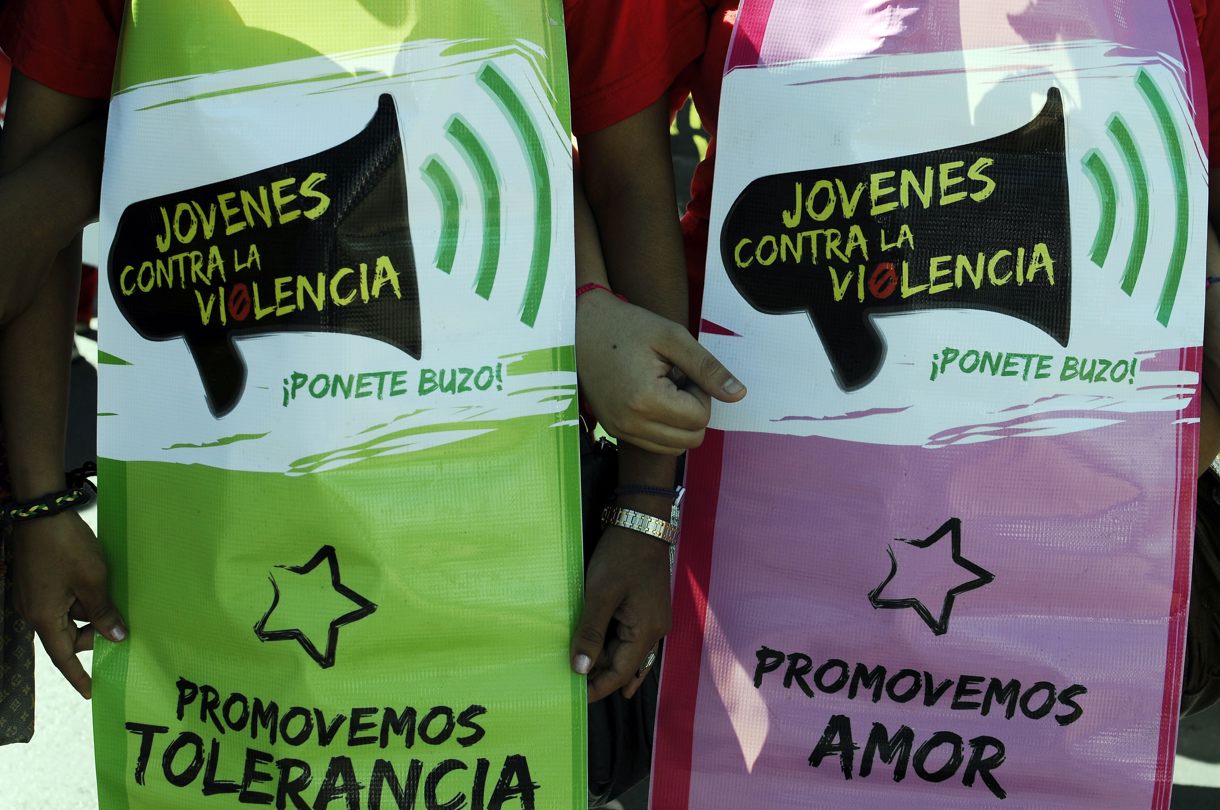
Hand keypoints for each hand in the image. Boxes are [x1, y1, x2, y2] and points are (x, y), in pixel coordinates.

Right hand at [11, 511, 125, 698]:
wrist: (42, 512)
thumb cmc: (66, 547)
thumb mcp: (92, 581)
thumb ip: (103, 612)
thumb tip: (116, 637)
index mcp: (44, 617)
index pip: (63, 656)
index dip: (78, 675)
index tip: (91, 691)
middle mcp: (34, 610)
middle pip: (67, 636)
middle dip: (93, 636)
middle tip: (122, 633)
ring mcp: (35, 595)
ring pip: (68, 616)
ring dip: (90, 613)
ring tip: (117, 604)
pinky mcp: (40, 580)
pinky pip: (63, 600)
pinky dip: (83, 599)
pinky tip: (103, 588)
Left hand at [571, 525, 670, 701]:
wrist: (642, 524)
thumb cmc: (622, 556)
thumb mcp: (600, 594)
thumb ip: (590, 632)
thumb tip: (581, 670)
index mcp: (647, 631)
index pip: (621, 673)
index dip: (599, 688)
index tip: (575, 698)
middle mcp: (655, 630)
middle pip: (624, 664)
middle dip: (598, 674)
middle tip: (567, 683)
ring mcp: (652, 620)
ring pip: (625, 651)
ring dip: (603, 660)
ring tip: (576, 671)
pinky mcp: (646, 609)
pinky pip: (629, 638)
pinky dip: (612, 648)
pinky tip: (599, 657)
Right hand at [576, 291, 745, 454]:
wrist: (581, 326)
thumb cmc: (629, 326)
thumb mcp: (673, 338)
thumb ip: (708, 369)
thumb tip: (739, 395)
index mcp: (645, 399)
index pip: (700, 418)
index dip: (701, 393)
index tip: (682, 370)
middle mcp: (630, 423)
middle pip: (691, 439)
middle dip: (693, 410)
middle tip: (675, 379)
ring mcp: (619, 430)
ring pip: (675, 448)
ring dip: (679, 421)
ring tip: (661, 387)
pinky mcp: (614, 431)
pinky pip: (655, 445)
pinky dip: (663, 426)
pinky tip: (650, 396)